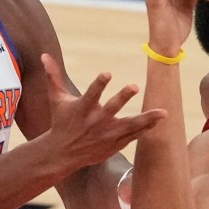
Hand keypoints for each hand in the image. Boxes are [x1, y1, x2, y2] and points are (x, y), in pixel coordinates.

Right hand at [41, 54, 165, 167]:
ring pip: (129, 125)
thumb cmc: (61, 122)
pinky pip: (133, 136)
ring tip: (163, 112)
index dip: (99, 83)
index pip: (91, 93)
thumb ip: (53, 77)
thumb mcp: (57, 99)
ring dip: (146, 119)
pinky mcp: (115, 144)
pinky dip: (146, 128)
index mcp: (83, 109)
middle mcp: (96, 121)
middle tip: (134, 86)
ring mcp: (107, 134)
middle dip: (122, 97)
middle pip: (112, 108)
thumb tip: (44, 55)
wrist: (63, 153)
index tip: (107, 73)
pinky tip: (160, 119)